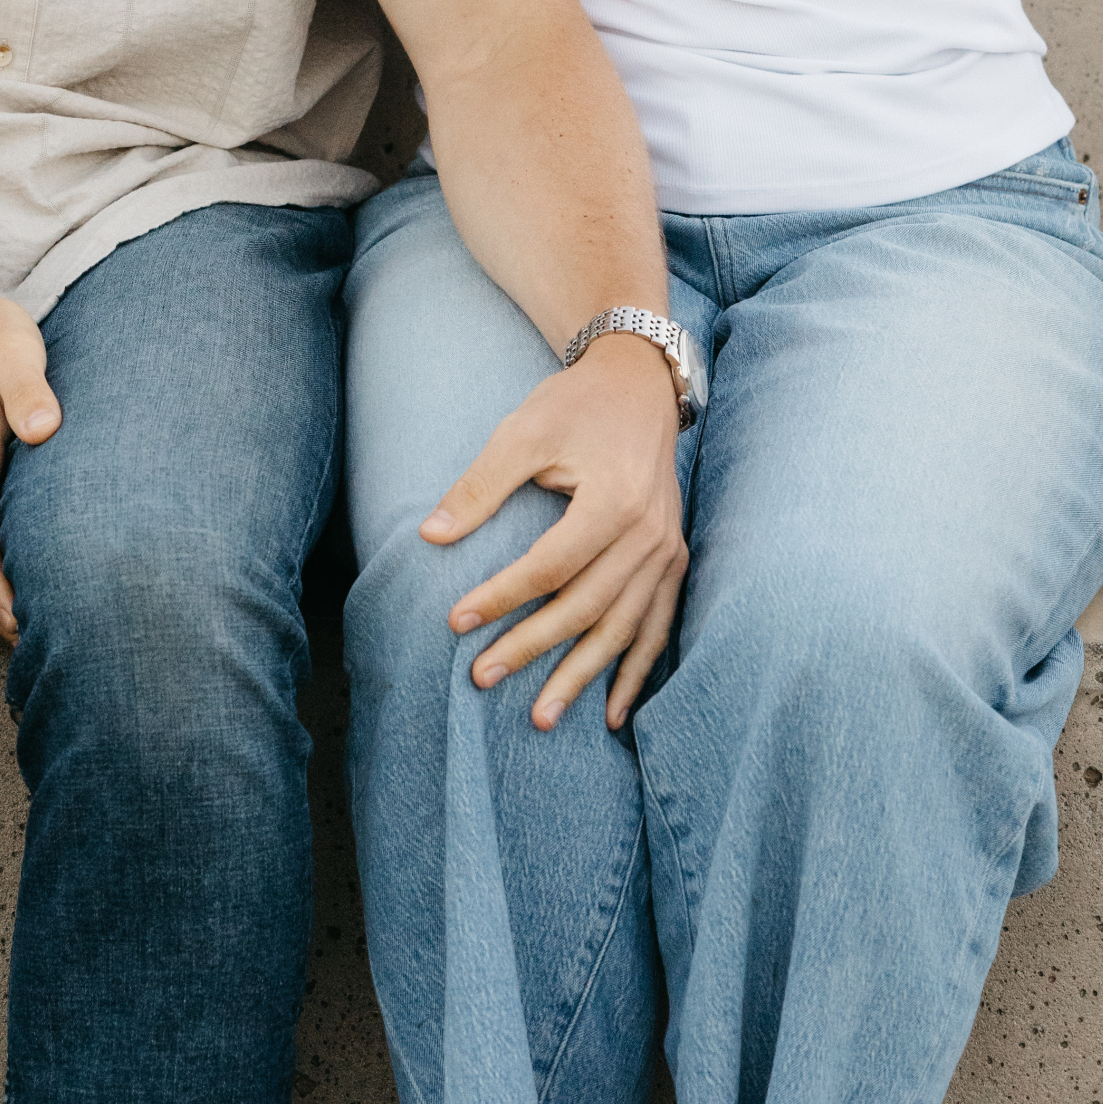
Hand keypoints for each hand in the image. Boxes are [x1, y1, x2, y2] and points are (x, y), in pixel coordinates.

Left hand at [427, 337, 688, 731]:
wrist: (638, 386)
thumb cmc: (574, 406)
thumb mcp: (523, 432)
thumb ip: (479, 486)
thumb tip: (430, 536)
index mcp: (615, 500)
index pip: (551, 566)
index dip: (501, 596)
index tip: (456, 621)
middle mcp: (649, 535)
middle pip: (585, 606)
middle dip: (532, 648)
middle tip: (481, 677)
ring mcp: (666, 553)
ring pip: (621, 629)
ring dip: (581, 677)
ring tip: (540, 718)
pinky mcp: (672, 562)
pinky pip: (656, 628)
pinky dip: (635, 672)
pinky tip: (613, 714)